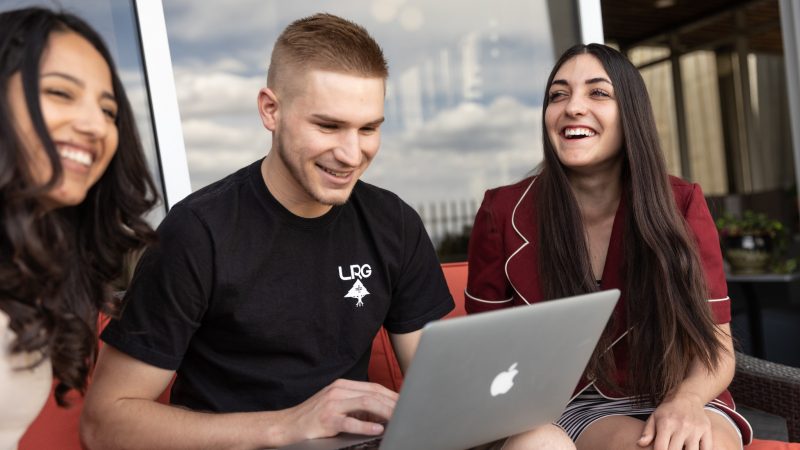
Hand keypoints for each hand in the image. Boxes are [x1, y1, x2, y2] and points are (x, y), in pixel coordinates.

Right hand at [276, 379, 398, 444]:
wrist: (287, 426)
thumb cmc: (314, 417)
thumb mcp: (336, 406)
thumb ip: (357, 406)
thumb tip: (382, 412)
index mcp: (342, 386)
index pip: (374, 388)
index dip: (392, 395)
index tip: (407, 402)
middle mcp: (338, 391)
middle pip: (373, 394)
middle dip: (393, 403)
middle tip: (408, 411)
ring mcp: (332, 404)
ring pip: (366, 403)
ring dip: (385, 411)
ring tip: (399, 418)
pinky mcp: (326, 419)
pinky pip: (350, 421)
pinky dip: (366, 425)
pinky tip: (378, 429)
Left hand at [637, 393, 711, 449]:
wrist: (687, 396)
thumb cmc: (668, 410)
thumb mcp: (654, 417)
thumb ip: (647, 432)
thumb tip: (640, 444)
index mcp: (666, 424)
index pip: (661, 449)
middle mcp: (681, 427)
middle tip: (670, 448)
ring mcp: (695, 429)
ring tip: (680, 448)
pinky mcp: (706, 430)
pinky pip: (707, 448)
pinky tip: (692, 449)